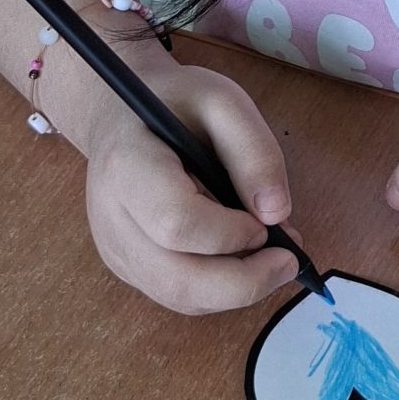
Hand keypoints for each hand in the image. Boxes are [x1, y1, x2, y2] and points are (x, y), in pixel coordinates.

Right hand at [81, 61, 303, 313]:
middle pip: (176, 279)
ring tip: (271, 257)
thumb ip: (254, 151)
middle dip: (243, 282)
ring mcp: (114, 248)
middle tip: (288, 262)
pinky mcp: (126, 266)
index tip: (266, 222)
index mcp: (127, 166)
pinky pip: (177, 295)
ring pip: (179, 297)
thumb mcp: (223, 102)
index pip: (176, 223)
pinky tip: (242, 259)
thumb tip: (276, 214)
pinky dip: (219, 289)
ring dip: (236, 289)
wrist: (123, 117)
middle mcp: (110, 217)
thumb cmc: (175, 104)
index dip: (229, 233)